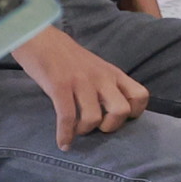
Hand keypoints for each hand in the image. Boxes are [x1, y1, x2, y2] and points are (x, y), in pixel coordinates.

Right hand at [16, 26, 146, 150]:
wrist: (40, 38)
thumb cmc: (67, 57)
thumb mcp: (96, 67)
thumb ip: (106, 84)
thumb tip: (113, 110)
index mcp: (113, 73)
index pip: (140, 95)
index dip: (134, 112)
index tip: (119, 118)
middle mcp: (102, 78)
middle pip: (122, 111)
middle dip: (111, 126)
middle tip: (98, 127)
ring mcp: (81, 82)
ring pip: (94, 117)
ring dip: (84, 130)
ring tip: (76, 130)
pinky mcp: (59, 86)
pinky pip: (66, 117)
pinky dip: (65, 135)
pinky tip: (63, 143)